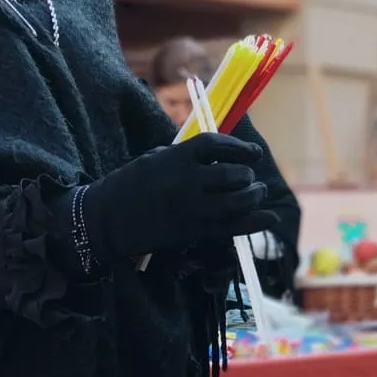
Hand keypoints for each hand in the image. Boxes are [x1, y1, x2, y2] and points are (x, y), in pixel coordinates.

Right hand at [84, 134, 274, 259]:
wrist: (107, 219)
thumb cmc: (131, 184)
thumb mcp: (155, 158)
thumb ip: (186, 154)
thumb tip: (220, 153)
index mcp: (175, 157)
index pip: (216, 145)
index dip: (239, 147)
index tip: (254, 153)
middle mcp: (186, 181)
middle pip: (232, 175)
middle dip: (247, 176)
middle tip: (250, 178)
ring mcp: (191, 208)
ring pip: (236, 201)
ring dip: (253, 196)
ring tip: (258, 193)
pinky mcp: (193, 231)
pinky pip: (231, 227)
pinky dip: (254, 222)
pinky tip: (269, 218)